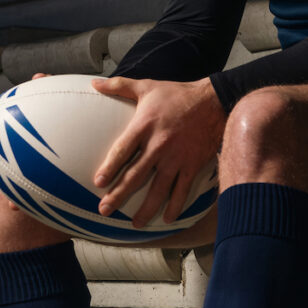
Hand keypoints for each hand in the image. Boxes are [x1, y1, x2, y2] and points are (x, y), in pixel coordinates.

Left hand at [90, 76, 222, 222]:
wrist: (214, 101)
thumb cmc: (177, 94)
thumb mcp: (147, 86)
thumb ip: (119, 86)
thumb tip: (94, 83)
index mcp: (144, 126)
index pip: (122, 150)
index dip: (110, 167)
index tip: (98, 183)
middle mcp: (159, 145)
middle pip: (135, 176)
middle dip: (119, 195)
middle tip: (105, 210)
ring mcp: (176, 158)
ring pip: (158, 189)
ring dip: (146, 209)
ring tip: (135, 224)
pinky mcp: (192, 165)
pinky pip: (182, 190)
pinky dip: (175, 206)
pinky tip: (168, 218)